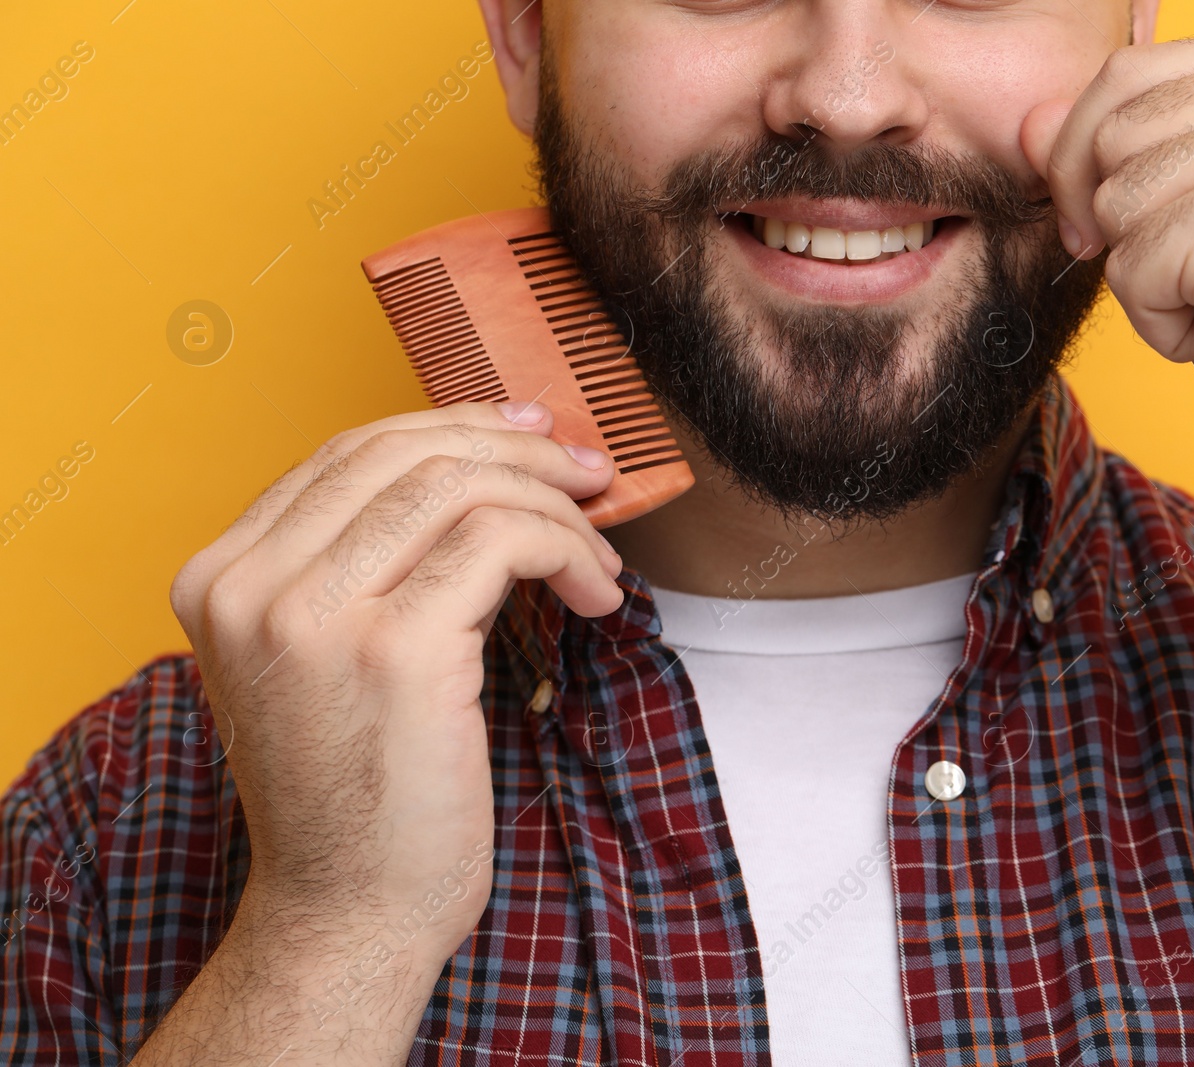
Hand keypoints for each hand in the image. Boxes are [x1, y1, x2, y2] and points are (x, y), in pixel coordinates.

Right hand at [167, 400, 621, 961]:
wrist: (349, 911)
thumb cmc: (358, 788)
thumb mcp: (332, 653)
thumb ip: (373, 561)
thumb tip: (487, 468)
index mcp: (221, 575)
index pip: (348, 451)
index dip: (453, 427)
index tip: (530, 434)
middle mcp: (250, 585)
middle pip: (404, 452)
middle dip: (516, 451)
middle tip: (587, 476)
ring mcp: (313, 614)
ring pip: (459, 487)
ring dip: (553, 508)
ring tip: (598, 555)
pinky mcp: (394, 648)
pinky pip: (503, 542)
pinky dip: (568, 551)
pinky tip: (596, 594)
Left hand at [1021, 39, 1193, 505]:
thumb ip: (1138, 154)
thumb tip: (1027, 122)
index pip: (1132, 74)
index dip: (1091, 156)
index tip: (1111, 225)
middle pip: (1111, 131)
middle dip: (1117, 221)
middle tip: (1188, 281)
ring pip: (1115, 201)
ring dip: (1149, 277)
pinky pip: (1131, 269)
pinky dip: (1162, 324)